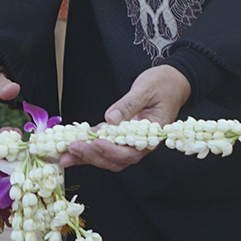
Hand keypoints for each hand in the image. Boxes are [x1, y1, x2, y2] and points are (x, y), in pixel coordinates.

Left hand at [61, 64, 190, 170]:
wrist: (174, 81)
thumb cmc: (164, 84)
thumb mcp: (146, 89)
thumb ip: (129, 104)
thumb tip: (111, 118)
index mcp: (151, 135)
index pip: (132, 151)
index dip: (113, 151)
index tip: (97, 143)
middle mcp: (141, 143)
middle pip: (116, 159)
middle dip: (93, 156)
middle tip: (72, 150)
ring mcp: (130, 141)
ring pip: (108, 157)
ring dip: (87, 157)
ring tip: (65, 156)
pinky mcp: (121, 135)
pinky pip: (104, 145)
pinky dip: (88, 148)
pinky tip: (72, 147)